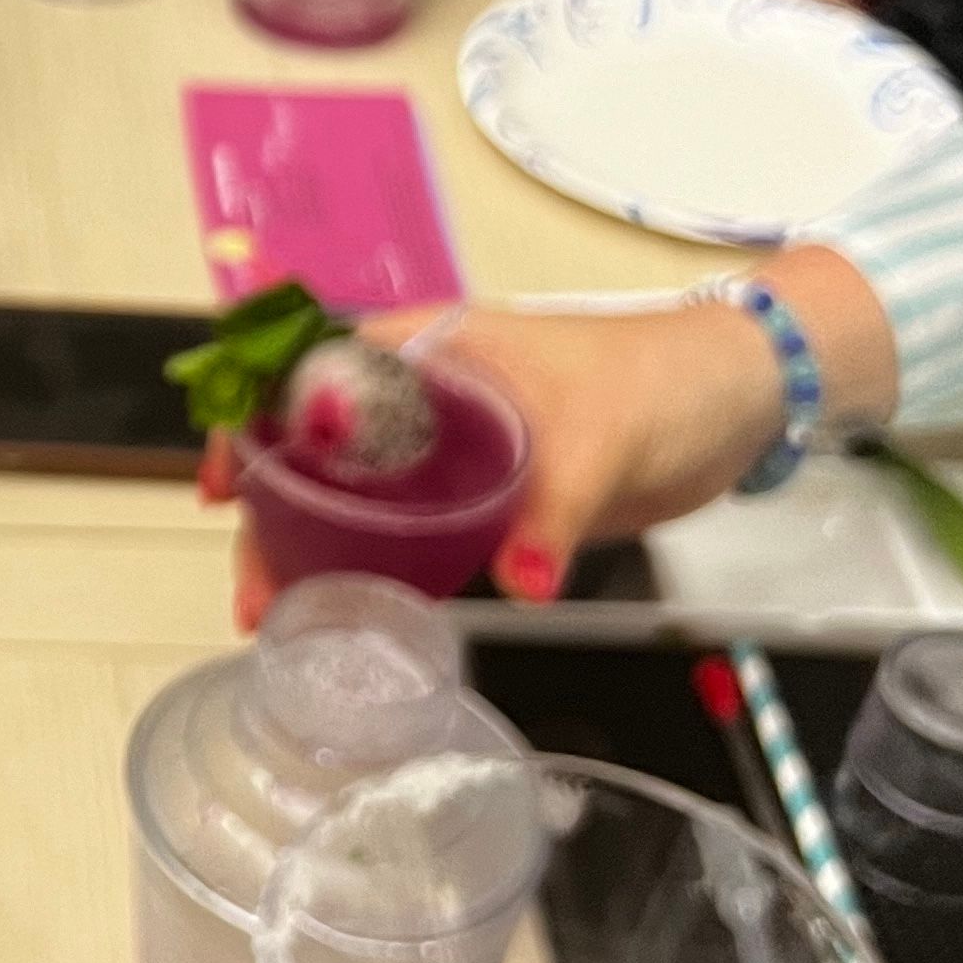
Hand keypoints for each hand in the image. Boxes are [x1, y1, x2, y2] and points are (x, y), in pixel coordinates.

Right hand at [200, 257, 895, 624]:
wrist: (734, 403)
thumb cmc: (659, 382)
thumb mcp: (601, 438)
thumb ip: (555, 509)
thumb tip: (522, 584)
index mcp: (430, 347)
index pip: (309, 370)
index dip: (254, 423)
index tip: (228, 489)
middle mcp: (422, 392)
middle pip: (317, 446)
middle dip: (274, 515)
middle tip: (256, 592)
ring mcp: (448, 446)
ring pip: (353, 493)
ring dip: (312, 549)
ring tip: (282, 615)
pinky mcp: (481, 493)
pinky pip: (405, 527)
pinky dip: (370, 565)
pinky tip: (352, 609)